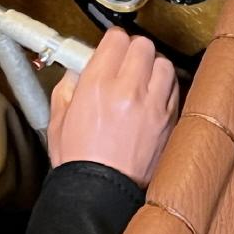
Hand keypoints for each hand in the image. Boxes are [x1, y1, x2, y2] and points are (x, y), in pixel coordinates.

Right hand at [47, 28, 178, 187]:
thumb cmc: (79, 162)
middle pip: (143, 46)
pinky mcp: (169, 122)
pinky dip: (165, 88)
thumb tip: (78, 72)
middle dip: (132, 49)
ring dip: (152, 66)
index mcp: (97, 85)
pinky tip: (152, 97)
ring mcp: (153, 106)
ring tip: (142, 78)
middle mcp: (128, 90)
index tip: (110, 46)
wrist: (101, 194)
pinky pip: (174, 89)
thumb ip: (68, 88)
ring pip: (163, 64)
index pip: (115, 39)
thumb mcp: (58, 120)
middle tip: (124, 60)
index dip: (112, 40)